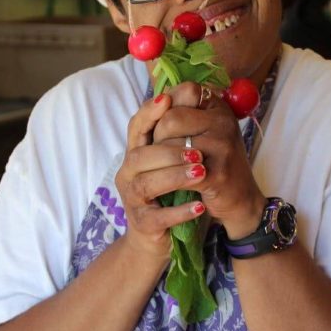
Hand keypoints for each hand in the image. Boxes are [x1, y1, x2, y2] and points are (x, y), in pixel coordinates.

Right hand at [114, 91, 207, 259]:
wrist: (160, 237)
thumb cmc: (169, 192)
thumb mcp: (172, 162)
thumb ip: (176, 134)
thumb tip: (191, 94)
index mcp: (136, 154)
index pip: (137, 127)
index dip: (149, 113)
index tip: (167, 99)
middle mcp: (129, 174)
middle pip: (140, 155)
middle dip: (169, 151)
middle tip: (198, 151)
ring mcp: (133, 200)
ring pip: (147, 184)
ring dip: (175, 177)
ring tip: (201, 173)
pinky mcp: (143, 224)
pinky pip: (158, 217)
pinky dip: (180, 211)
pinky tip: (200, 207)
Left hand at [152, 82, 264, 239]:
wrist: (240, 200)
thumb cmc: (213, 164)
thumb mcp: (200, 132)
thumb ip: (179, 112)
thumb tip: (156, 101)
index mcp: (218, 107)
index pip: (184, 91)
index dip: (167, 108)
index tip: (165, 129)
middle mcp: (224, 121)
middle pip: (170, 118)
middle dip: (157, 138)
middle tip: (161, 155)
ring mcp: (223, 146)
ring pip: (170, 145)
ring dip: (160, 163)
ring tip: (166, 171)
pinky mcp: (219, 174)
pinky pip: (178, 172)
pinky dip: (169, 181)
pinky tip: (172, 187)